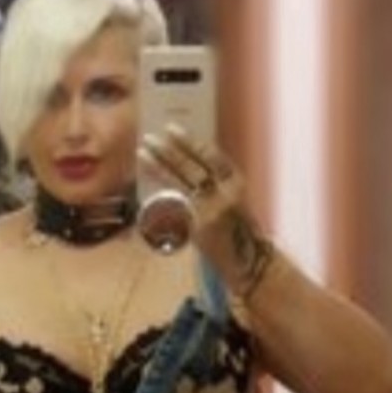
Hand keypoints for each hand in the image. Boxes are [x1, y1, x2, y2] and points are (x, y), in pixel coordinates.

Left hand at [137, 125, 275, 298]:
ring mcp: (211, 212)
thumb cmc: (237, 232)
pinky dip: (159, 199)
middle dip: (170, 151)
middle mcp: (225, 195)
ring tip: (143, 153)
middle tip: (150, 138)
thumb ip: (213, 184)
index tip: (172, 129)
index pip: (211, 156)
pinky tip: (144, 188)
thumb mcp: (232, 201)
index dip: (190, 142)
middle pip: (193, 167)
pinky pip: (174, 210)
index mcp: (236, 183)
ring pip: (180, 184)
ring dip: (159, 167)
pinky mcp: (198, 230)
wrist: (248, 263)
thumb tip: (184, 166)